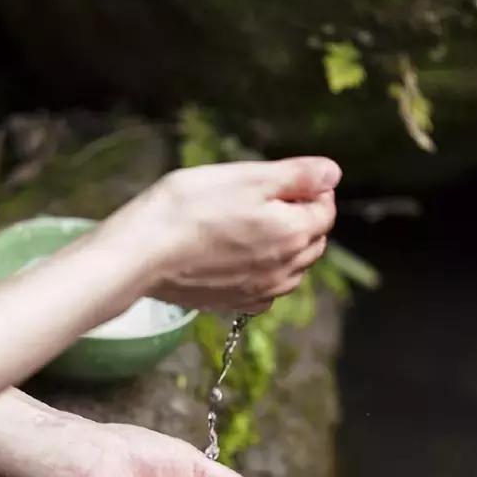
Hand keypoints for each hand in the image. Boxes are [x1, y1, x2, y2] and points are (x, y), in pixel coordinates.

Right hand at [95, 155, 340, 312]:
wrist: (143, 255)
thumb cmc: (190, 208)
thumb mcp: (247, 177)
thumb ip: (297, 175)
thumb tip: (333, 173)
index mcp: (294, 233)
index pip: (325, 211)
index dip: (314, 190)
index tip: (289, 179)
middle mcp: (285, 269)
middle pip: (313, 242)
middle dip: (302, 219)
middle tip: (268, 200)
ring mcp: (260, 291)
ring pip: (293, 270)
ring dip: (286, 249)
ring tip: (254, 228)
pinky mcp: (235, 304)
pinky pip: (266, 291)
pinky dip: (265, 275)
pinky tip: (242, 260)